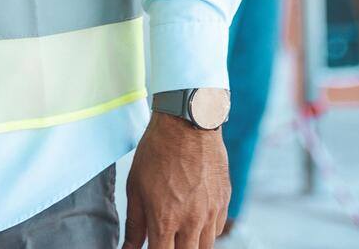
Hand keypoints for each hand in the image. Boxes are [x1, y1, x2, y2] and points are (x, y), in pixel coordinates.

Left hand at [122, 112, 228, 247]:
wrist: (187, 123)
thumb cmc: (157, 151)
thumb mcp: (136, 187)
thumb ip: (135, 225)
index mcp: (165, 219)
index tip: (153, 248)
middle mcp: (191, 221)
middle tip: (167, 239)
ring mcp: (211, 211)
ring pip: (206, 247)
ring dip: (191, 245)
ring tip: (180, 234)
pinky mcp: (224, 200)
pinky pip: (217, 229)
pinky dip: (206, 231)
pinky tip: (194, 220)